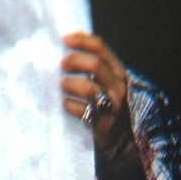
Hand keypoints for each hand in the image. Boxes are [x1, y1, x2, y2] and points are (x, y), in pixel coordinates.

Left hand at [61, 32, 128, 150]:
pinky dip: (69, 105)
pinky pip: (82, 110)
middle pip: (95, 65)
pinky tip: (65, 104)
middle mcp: (118, 87)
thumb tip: (67, 49)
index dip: (82, 41)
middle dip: (75, 61)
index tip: (64, 40)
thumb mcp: (106, 83)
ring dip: (71, 84)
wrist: (118, 139)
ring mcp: (113, 106)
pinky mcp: (103, 124)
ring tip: (63, 85)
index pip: (101, 48)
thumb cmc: (106, 106)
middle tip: (62, 65)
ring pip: (89, 88)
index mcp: (118, 72)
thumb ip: (94, 68)